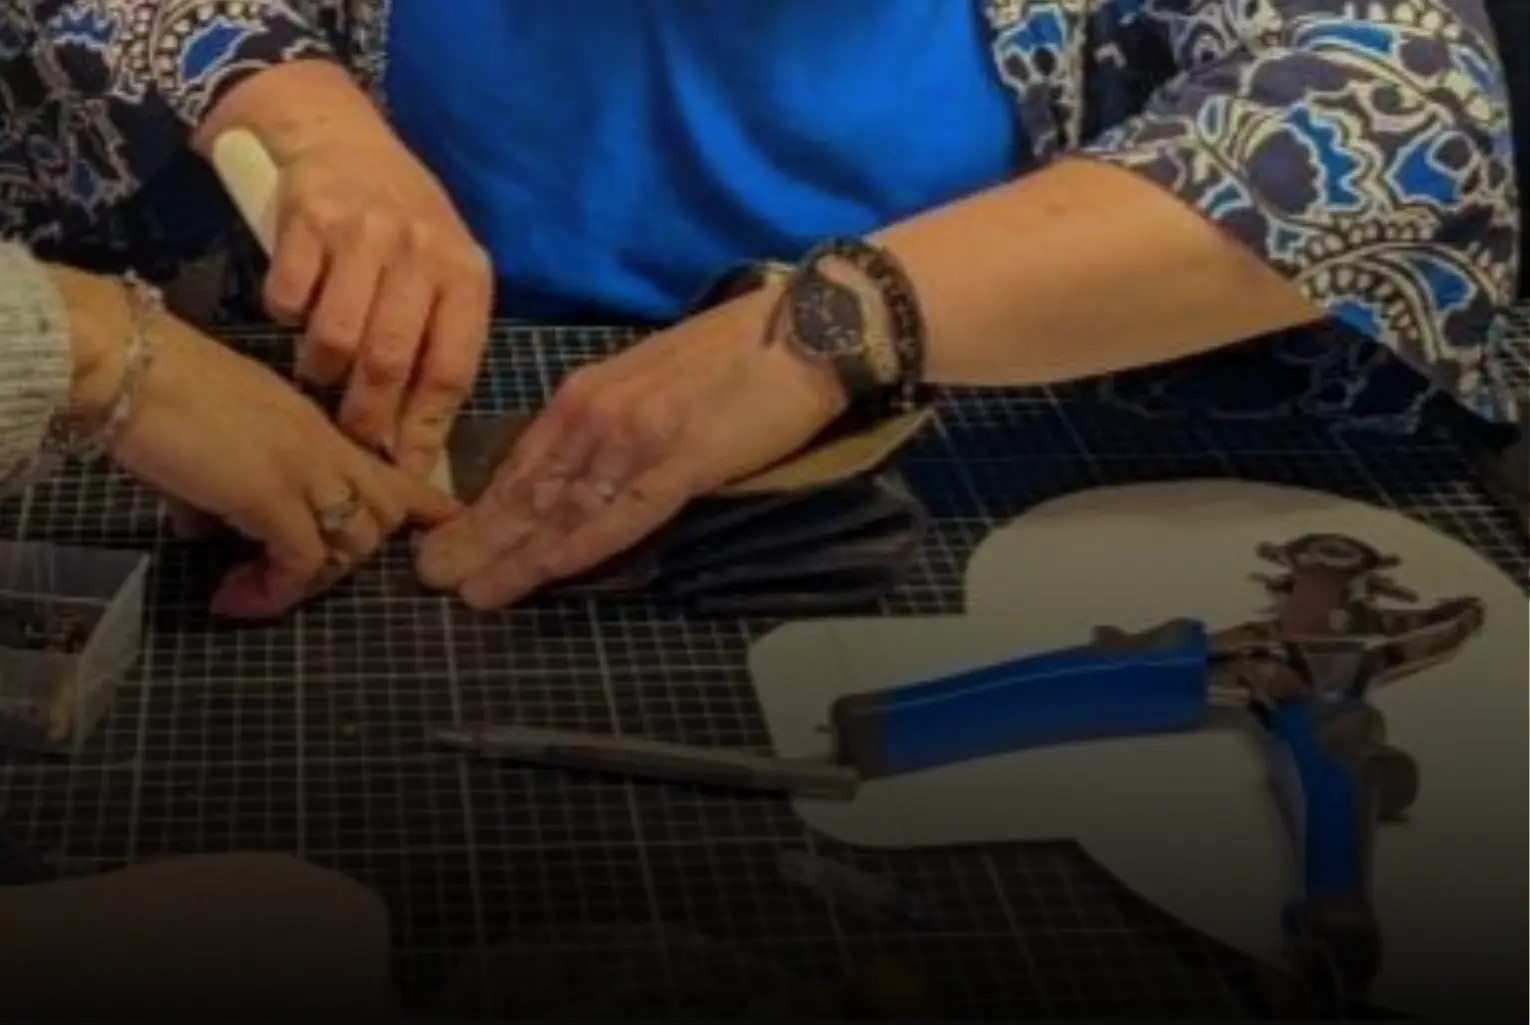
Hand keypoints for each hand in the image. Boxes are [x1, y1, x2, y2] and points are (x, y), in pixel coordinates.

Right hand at [53, 267, 460, 619]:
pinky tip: (232, 597)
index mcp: (314, 425)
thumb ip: (220, 484)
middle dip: (349, 556)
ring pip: (354, 543)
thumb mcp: (207, 441)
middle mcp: (323, 445)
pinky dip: (274, 591)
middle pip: (384, 514)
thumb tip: (202, 528)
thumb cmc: (151, 388)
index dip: (423, 506)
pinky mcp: (272, 496)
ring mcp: (304, 469)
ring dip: (310, 581)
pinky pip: (302, 562)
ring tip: (251, 591)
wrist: (121, 361)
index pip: (391, 469)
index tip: (444, 529)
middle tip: (288, 574)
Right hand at [199, 61, 492, 476]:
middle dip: (367, 419)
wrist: (340, 135)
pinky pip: (287, 300)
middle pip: (389, 361)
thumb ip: (438, 344)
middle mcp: (419, 251)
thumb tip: (421, 445)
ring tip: (321, 375)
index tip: (406, 472)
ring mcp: (361, 232)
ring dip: (322, 373)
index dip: (425, 429)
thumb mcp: (441, 272)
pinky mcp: (305, 219)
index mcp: (465, 275)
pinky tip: (297, 314)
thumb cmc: (403, 227)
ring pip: (335, 338)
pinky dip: (286, 321)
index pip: (450, 369)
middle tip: (353, 443)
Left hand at [413, 292, 846, 609]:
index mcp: (590, 392)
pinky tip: (542, 574)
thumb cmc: (741, 352)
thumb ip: (613, 419)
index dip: (482, 509)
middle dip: (476, 538)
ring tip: (468, 591)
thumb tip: (580, 467)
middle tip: (428, 579)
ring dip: (512, 555)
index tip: (443, 542)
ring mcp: (636, 436)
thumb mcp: (655, 378)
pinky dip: (575, 548)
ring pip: (560, 508)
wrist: (810, 327)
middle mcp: (598, 412)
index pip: (524, 462)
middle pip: (527, 489)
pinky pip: (618, 514)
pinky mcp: (681, 460)